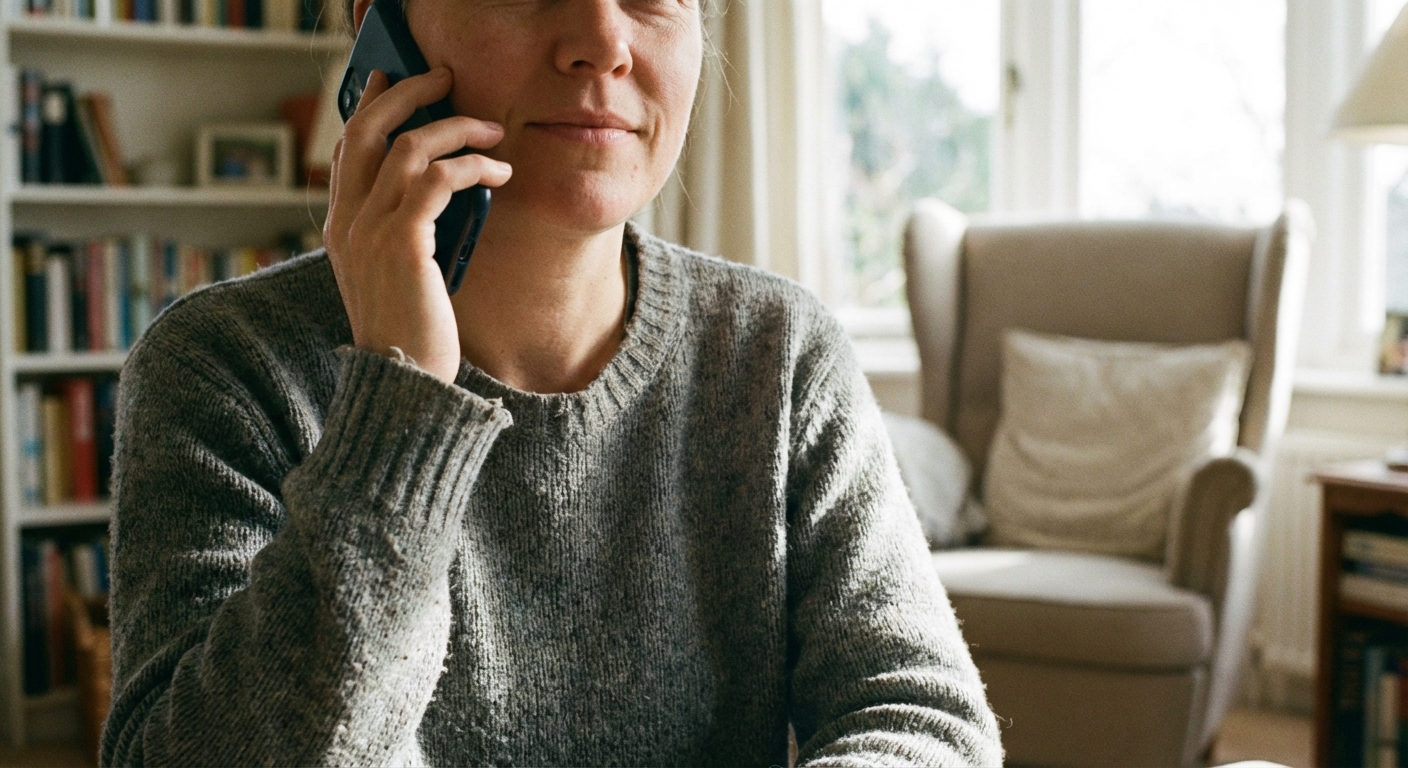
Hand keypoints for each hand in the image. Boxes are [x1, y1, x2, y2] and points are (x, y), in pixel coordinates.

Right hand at [323, 67, 511, 383]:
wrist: (405, 387)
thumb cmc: (412, 336)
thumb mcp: (399, 276)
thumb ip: (406, 230)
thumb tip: (442, 188)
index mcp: (340, 228)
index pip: (349, 148)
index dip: (371, 106)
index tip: (395, 80)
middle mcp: (346, 222)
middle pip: (367, 128)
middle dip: (407, 92)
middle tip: (444, 77)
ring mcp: (368, 231)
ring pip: (409, 146)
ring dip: (456, 128)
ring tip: (493, 131)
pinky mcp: (403, 243)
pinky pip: (439, 179)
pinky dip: (473, 166)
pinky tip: (500, 173)